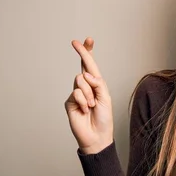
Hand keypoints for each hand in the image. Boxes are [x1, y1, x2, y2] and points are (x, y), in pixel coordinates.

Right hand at [64, 37, 113, 154]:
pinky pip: (76, 93)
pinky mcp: (69, 102)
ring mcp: (77, 94)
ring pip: (80, 80)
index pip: (92, 66)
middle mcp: (86, 87)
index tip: (87, 39)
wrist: (96, 136)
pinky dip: (84, 101)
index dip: (89, 53)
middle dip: (82, 53)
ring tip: (92, 106)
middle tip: (75, 42)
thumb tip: (86, 73)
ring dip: (89, 93)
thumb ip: (98, 84)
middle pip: (83, 66)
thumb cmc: (104, 118)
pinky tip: (85, 110)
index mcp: (96, 84)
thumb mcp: (105, 98)